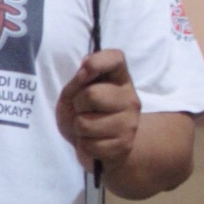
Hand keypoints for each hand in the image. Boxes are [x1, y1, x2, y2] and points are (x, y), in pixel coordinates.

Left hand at [57, 49, 140, 171]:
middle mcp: (130, 98)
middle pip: (91, 95)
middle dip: (77, 104)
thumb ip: (78, 80)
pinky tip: (93, 141)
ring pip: (85, 124)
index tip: (84, 72)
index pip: (115, 58)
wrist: (96, 145)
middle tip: (83, 110)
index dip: (96, 62)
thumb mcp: (73, 92)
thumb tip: (84, 70)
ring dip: (78, 128)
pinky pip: (88, 145)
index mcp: (120, 78)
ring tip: (88, 128)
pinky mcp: (124, 145)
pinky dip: (83, 145)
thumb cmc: (83, 112)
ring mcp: (130, 123)